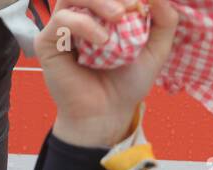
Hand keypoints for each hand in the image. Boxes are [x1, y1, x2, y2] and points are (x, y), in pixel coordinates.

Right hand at [37, 0, 177, 148]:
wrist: (109, 114)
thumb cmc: (128, 84)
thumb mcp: (154, 51)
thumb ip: (163, 22)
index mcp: (101, 14)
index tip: (142, 2)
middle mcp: (80, 15)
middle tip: (131, 5)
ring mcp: (62, 27)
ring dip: (98, 1)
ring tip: (119, 17)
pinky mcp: (48, 41)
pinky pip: (62, 20)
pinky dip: (84, 24)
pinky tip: (102, 41)